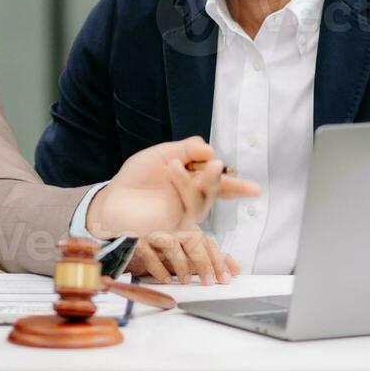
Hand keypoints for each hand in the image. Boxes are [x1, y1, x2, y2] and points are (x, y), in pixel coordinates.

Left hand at [85, 136, 259, 238]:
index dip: (238, 186)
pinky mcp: (174, 221)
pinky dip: (182, 182)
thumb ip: (186, 149)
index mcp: (193, 181)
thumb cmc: (137, 178)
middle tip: (220, 165)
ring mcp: (184, 211)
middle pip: (216, 190)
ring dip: (200, 178)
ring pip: (203, 197)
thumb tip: (210, 149)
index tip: (256, 190)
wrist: (113, 200)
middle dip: (221, 179)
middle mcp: (192, 198)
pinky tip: (173, 168)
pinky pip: (186, 202)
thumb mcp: (162, 154)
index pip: (220, 183)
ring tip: (184, 164)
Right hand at [128, 229, 240, 285]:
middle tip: (211, 281)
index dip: (219, 258)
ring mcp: (153, 231)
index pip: (206, 240)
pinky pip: (150, 253)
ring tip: (187, 280)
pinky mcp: (136, 240)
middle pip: (193, 239)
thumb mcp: (185, 252)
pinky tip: (166, 278)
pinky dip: (159, 267)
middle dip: (205, 262)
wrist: (122, 234)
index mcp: (184, 225)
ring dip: (182, 265)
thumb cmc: (158, 245)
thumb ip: (210, 257)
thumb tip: (235, 268)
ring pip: (173, 244)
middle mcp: (170, 226)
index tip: (228, 276)